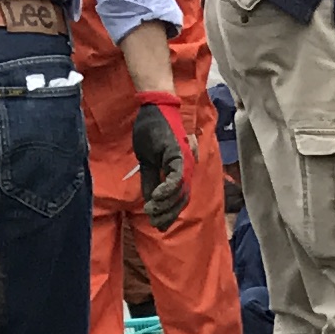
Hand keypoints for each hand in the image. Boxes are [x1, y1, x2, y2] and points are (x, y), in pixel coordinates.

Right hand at [129, 100, 190, 229]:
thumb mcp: (148, 162)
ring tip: (153, 212)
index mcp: (181, 171)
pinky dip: (167, 191)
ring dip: (166, 206)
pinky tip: (156, 198)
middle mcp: (186, 169)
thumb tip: (150, 201)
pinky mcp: (179, 154)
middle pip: (181, 200)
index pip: (179, 199)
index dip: (169, 214)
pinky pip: (175, 178)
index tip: (157, 225)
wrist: (154, 108)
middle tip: (156, 224)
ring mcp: (184, 162)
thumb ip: (152, 181)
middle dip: (168, 215)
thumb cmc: (152, 131)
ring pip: (180, 192)